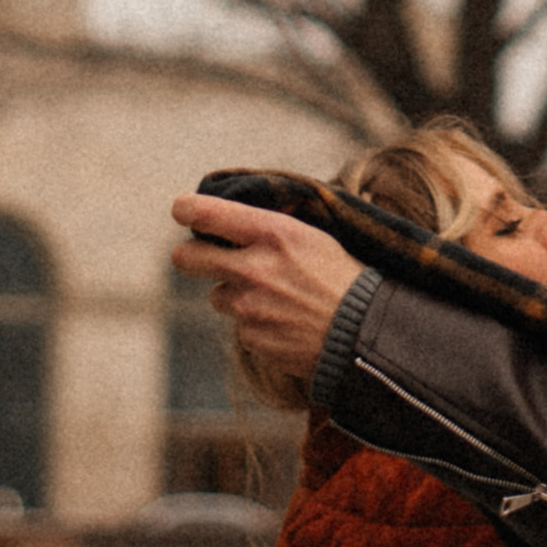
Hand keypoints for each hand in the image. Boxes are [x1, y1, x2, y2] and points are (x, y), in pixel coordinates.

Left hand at [170, 195, 358, 381]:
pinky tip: (284, 320)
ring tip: (273, 296)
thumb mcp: (312, 235)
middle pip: (186, 258)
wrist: (364, 334)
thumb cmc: (341, 277)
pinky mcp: (250, 338)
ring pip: (216, 295)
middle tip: (201, 256)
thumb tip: (234, 216)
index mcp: (273, 233)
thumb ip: (269, 226)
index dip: (188, 209)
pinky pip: (239, 325)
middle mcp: (254, 268)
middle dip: (190, 255)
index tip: (182, 209)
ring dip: (235, 293)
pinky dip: (255, 322)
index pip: (208, 213)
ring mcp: (248, 307)